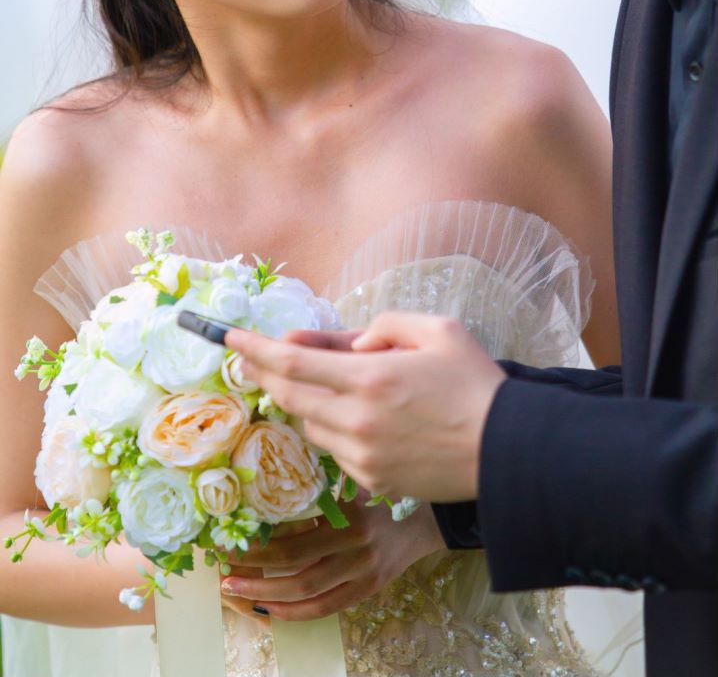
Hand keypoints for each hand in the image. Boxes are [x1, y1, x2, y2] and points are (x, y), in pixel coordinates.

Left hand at [219, 493, 445, 620]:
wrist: (425, 517)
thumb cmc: (382, 491)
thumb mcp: (352, 480)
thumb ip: (318, 484)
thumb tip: (268, 479)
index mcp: (349, 520)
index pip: (292, 543)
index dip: (257, 548)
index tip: (229, 542)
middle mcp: (356, 552)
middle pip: (294, 572)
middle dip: (254, 574)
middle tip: (223, 572)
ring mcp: (362, 575)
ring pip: (306, 596)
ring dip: (266, 597)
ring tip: (237, 591)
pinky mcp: (367, 591)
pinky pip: (325, 609)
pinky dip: (295, 613)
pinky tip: (270, 608)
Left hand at [225, 312, 506, 500]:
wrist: (507, 450)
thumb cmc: (475, 382)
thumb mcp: (434, 331)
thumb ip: (380, 327)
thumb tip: (335, 343)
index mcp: (371, 377)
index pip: (292, 360)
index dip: (254, 348)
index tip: (228, 336)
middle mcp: (357, 419)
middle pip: (288, 394)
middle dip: (262, 372)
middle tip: (248, 356)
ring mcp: (361, 455)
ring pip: (308, 423)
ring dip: (303, 399)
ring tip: (321, 380)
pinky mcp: (371, 480)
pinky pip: (334, 449)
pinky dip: (332, 427)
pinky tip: (356, 416)